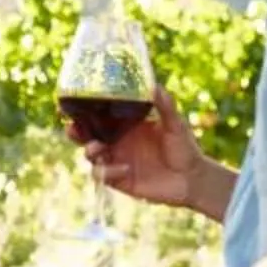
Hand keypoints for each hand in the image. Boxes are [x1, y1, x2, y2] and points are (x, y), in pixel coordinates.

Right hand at [85, 87, 207, 209]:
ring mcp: (117, 161)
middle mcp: (118, 142)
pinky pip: (104, 176)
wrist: (192, 179)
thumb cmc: (184, 148)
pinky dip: (109, 171)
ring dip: (89, 151)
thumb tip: (154, 86)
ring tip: (97, 147)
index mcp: (126, 125)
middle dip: (76, 132)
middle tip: (73, 129)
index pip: (100, 115)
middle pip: (88, 135)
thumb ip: (165, 106)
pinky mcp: (120, 180)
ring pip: (91, 155)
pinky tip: (126, 168)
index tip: (73, 104)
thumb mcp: (175, 124)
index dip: (84, 111)